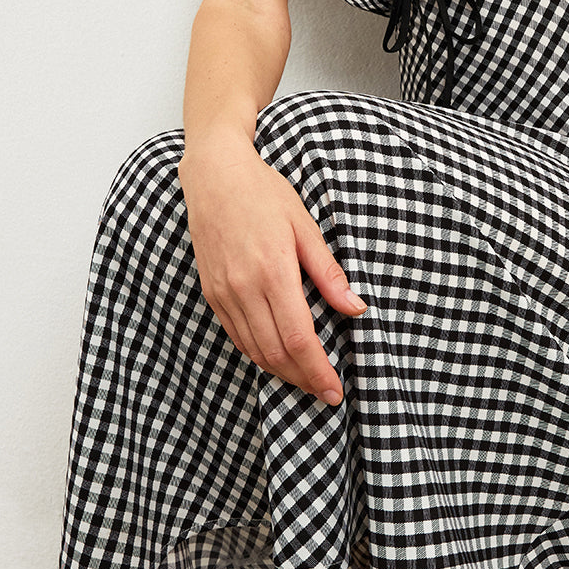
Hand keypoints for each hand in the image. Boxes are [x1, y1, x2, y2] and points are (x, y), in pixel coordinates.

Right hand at [177, 135, 368, 404]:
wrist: (214, 176)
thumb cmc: (264, 194)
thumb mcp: (305, 226)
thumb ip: (329, 273)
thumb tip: (357, 309)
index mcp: (273, 271)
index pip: (299, 338)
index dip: (318, 370)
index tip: (335, 389)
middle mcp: (244, 288)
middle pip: (276, 353)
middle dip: (303, 379)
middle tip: (327, 392)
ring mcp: (223, 293)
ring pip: (254, 350)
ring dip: (282, 372)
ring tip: (307, 380)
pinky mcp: (211, 293)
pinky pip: (236, 336)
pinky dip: (258, 354)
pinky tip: (277, 357)